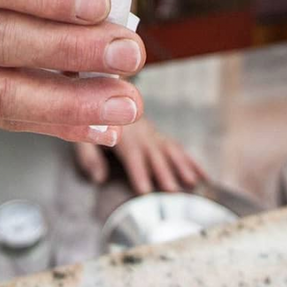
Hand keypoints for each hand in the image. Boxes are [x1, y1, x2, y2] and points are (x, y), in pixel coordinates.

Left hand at [73, 117, 206, 192]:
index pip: (131, 154)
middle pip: (153, 153)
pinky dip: (191, 161)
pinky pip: (176, 147)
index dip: (138, 171)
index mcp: (121, 134)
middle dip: (163, 172)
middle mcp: (139, 133)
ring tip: (191, 183)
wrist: (107, 95)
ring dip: (181, 165)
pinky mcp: (159, 136)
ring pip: (169, 148)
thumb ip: (88, 156)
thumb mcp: (83, 136)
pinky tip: (203, 177)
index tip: (145, 189)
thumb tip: (98, 178)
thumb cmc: (93, 121)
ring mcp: (152, 134)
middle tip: (172, 191)